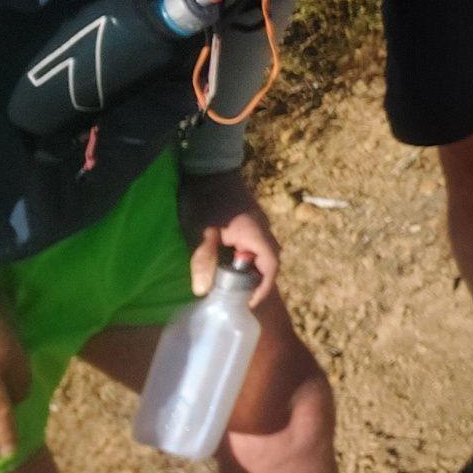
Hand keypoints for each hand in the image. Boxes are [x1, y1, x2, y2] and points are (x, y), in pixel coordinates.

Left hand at [178, 172, 280, 303]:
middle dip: (257, 281)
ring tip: (231, 283)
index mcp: (256, 234)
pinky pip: (254, 245)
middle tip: (238, 296)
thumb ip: (203, 259)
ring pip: (262, 252)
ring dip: (251, 269)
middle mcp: (262, 230)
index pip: (271, 266)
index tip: (248, 303)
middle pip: (269, 261)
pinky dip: (245, 258)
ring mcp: (257, 223)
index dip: (263, 287)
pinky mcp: (248, 220)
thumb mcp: (201, 231)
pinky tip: (227, 262)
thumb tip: (202, 291)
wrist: (209, 169)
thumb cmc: (206, 200)